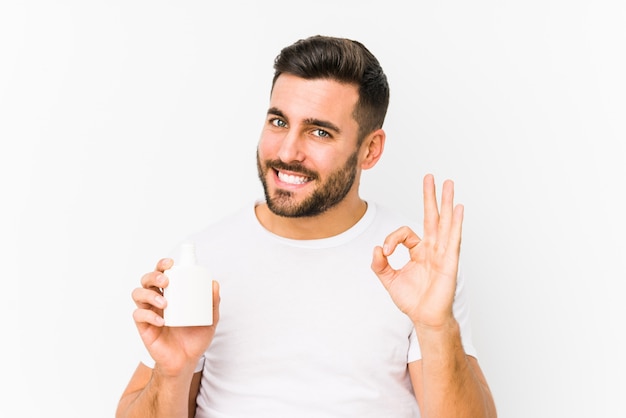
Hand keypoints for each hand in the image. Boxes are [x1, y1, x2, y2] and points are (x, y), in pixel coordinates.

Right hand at [131, 258, 219, 375]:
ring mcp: (149, 312)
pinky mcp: (143, 327)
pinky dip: (149, 315)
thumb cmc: (196, 337)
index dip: (162, 264)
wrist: (186, 361)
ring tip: (165, 302)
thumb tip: (214, 283)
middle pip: (146, 280)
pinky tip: (161, 320)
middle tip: (166, 280)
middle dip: (153, 275)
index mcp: (172, 294)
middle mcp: (157, 300)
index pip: (162, 273)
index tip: (171, 263)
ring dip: (149, 294)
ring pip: (138, 294)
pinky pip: (139, 315)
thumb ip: (213, 302)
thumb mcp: (210, 319)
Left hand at [371, 174, 462, 329]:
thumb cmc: (412, 300)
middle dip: (431, 197)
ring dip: (446, 203)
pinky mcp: (450, 262)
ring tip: (449, 184)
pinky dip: (456, 223)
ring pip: (444, 223)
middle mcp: (432, 249)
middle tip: (431, 177)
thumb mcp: (389, 280)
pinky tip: (458, 208)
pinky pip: (453, 239)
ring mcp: (443, 253)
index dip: (392, 239)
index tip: (384, 253)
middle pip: (432, 217)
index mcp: (419, 251)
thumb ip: (379, 265)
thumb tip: (375, 249)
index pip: (405, 233)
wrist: (425, 318)